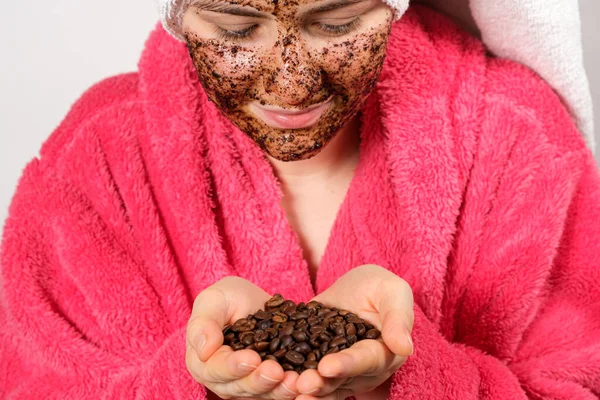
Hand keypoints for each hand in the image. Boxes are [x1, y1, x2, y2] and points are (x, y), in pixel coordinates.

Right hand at [186, 277, 297, 398]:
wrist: (253, 301)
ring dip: (278, 389)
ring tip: (294, 381)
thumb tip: (204, 350)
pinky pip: (280, 390)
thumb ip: (204, 323)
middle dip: (259, 380)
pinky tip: (305, 381)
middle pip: (240, 387)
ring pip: (262, 393)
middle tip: (276, 371)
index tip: (251, 359)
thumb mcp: (213, 300)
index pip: (216, 369)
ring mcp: (248, 385)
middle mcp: (223, 380)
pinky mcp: (270, 385)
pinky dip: (292, 388)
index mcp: (203, 362)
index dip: (232, 366)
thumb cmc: (227, 298)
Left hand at [296, 265, 413, 399]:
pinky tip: (273, 380)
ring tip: (286, 386)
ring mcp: (337, 370)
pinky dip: (289, 380)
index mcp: (383, 353)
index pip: (365, 361)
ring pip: (322, 384)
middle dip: (320, 383)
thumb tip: (404, 347)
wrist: (354, 288)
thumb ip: (398, 318)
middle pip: (340, 380)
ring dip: (304, 388)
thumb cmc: (378, 288)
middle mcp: (360, 369)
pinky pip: (303, 375)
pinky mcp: (314, 364)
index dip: (347, 365)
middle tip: (301, 384)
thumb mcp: (393, 292)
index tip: (328, 366)